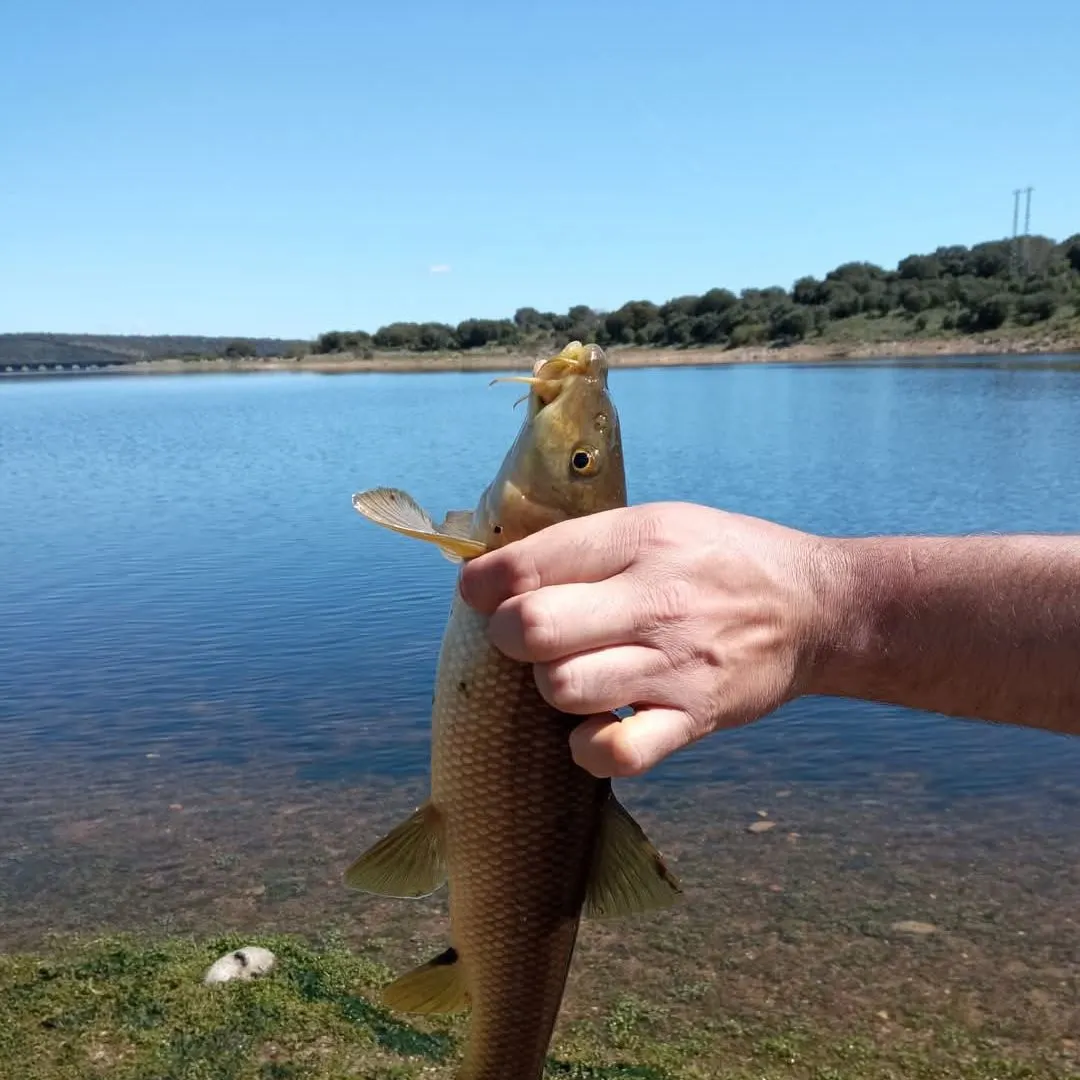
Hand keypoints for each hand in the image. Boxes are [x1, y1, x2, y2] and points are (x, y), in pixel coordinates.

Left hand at [458, 502, 833, 777]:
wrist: (815, 608)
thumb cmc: (721, 559)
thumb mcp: (658, 522)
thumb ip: (582, 543)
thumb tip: (494, 571)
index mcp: (640, 540)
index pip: (526, 564)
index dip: (481, 583)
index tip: (479, 593)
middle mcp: (655, 601)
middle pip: (530, 629)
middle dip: (506, 635)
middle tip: (524, 636)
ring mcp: (674, 666)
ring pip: (560, 689)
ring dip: (548, 686)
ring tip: (570, 673)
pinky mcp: (693, 719)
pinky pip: (615, 754)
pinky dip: (589, 747)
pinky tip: (596, 723)